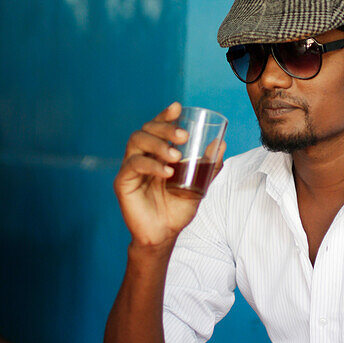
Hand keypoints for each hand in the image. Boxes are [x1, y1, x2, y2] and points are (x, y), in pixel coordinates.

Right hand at [114, 101, 225, 248]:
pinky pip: (133, 164)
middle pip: (146, 129)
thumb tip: (220, 144)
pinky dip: (151, 164)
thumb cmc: (177, 210)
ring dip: (158, 144)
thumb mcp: (198, 185)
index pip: (157, 127)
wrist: (164, 235)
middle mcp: (141, 156)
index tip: (178, 107)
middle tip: (183, 136)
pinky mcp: (123, 182)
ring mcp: (130, 168)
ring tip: (176, 156)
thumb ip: (208, 166)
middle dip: (164, 127)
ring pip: (137, 140)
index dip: (165, 115)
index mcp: (156, 153)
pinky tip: (167, 172)